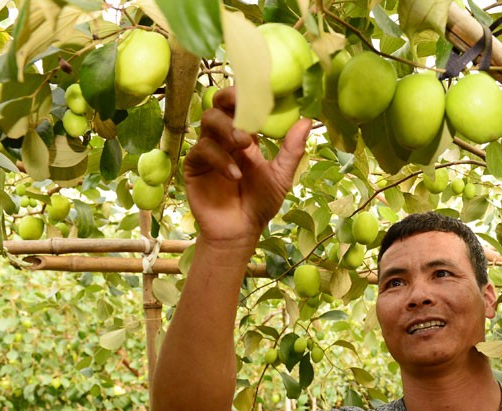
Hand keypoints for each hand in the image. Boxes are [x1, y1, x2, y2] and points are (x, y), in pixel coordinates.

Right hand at [183, 87, 311, 251]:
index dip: (250, 93)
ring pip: (209, 121)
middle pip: (219, 103)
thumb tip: (307, 120)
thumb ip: (292, 149)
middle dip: (231, 99)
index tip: (266, 88)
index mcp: (247, 134)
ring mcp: (208, 149)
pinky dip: (220, 159)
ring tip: (244, 144)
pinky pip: (202, 150)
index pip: (243, 103)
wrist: (241, 230)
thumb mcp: (281, 175)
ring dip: (228, 128)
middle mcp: (225, 136)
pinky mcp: (194, 165)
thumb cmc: (261, 202)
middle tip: (247, 107)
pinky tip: (235, 174)